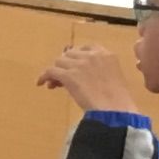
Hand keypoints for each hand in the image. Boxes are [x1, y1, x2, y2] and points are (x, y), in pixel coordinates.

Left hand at [38, 42, 152, 119]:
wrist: (115, 110)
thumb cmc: (118, 102)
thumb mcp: (113, 79)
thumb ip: (99, 72)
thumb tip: (80, 76)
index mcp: (106, 55)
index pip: (86, 48)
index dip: (76, 57)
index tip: (73, 67)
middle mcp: (92, 56)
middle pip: (69, 55)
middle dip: (65, 65)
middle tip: (62, 79)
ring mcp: (80, 64)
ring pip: (59, 62)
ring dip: (56, 72)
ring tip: (54, 85)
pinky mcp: (69, 75)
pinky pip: (50, 71)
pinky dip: (43, 76)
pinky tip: (41, 83)